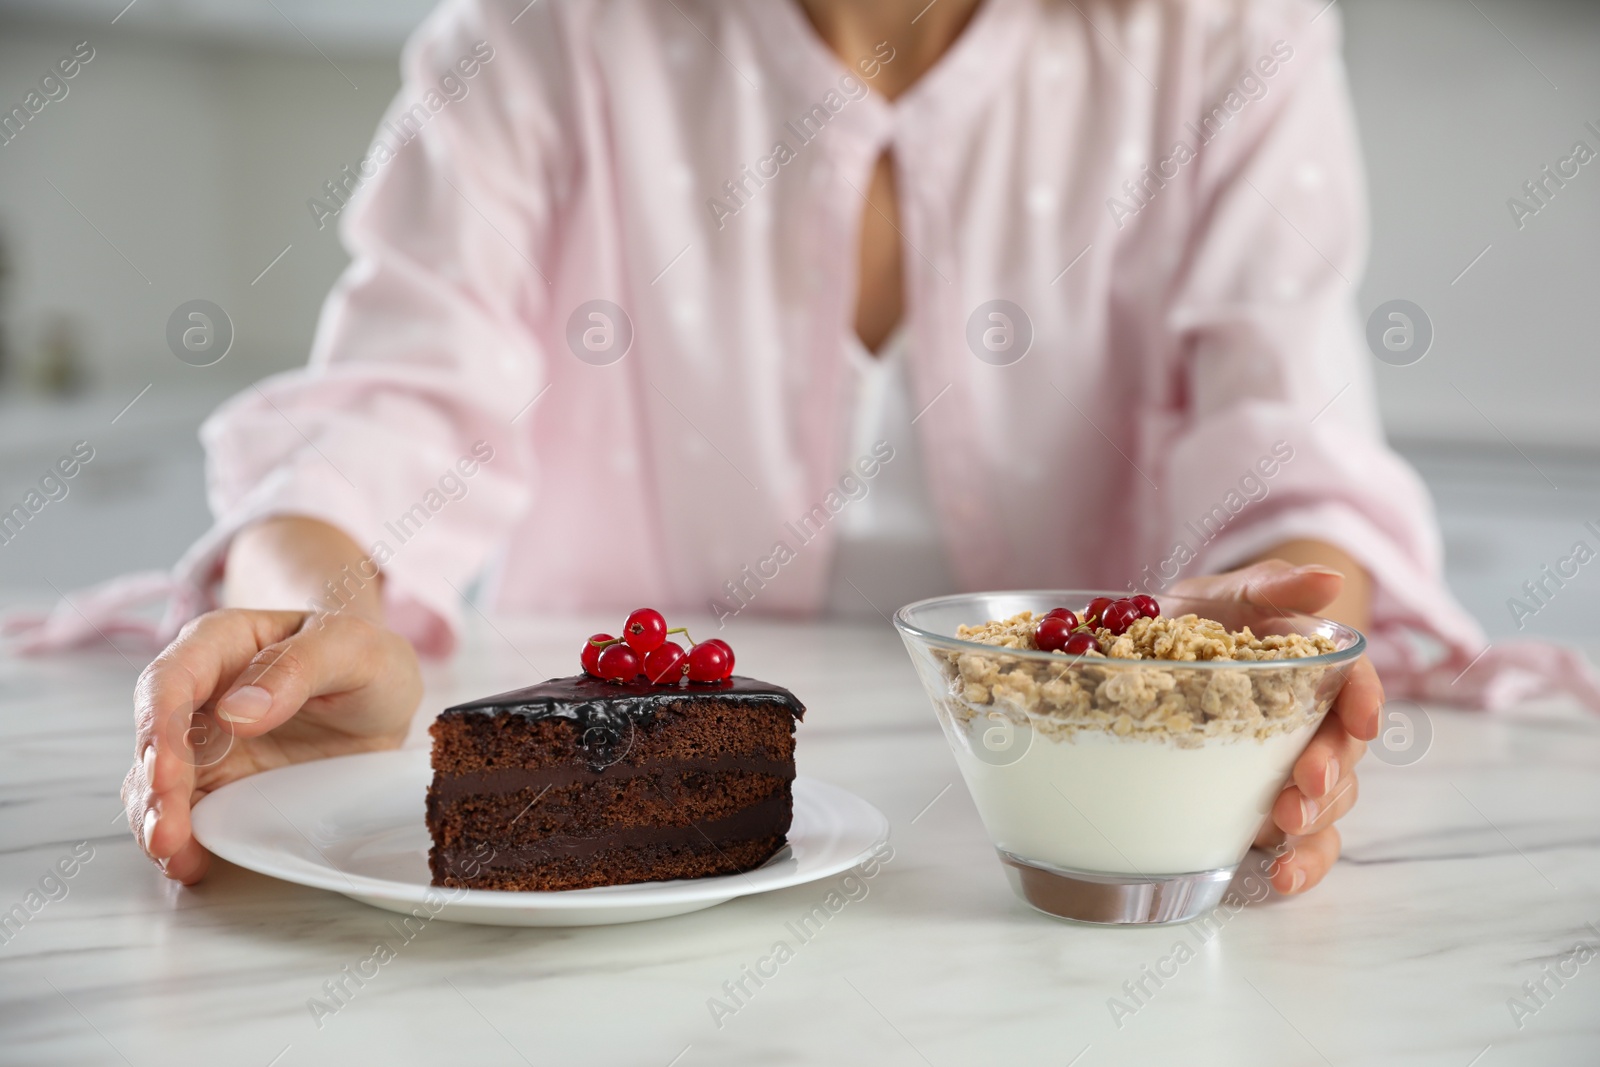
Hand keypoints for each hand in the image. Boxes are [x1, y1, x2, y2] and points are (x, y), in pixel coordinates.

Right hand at [123, 609, 422, 884]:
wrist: (380, 693)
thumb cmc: (362, 657)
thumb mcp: (352, 648)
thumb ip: (297, 668)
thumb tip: (235, 713)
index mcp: (222, 643)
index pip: (171, 680)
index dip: (159, 727)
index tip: (164, 772)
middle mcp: (200, 692)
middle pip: (155, 740)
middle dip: (155, 791)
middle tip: (168, 836)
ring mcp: (204, 740)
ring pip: (156, 782)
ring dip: (158, 822)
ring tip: (178, 859)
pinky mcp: (219, 781)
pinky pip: (185, 811)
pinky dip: (182, 838)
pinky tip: (191, 863)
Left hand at [1169, 559, 1381, 894]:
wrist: (1155, 657)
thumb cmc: (1198, 623)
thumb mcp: (1224, 595)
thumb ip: (1273, 586)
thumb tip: (1329, 579)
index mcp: (1313, 673)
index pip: (1358, 685)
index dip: (1366, 700)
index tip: (1364, 718)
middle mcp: (1312, 727)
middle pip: (1346, 753)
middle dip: (1332, 770)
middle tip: (1304, 782)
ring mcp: (1291, 773)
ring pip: (1329, 803)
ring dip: (1315, 819)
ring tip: (1282, 826)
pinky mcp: (1266, 811)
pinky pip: (1299, 845)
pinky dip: (1299, 865)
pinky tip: (1280, 879)